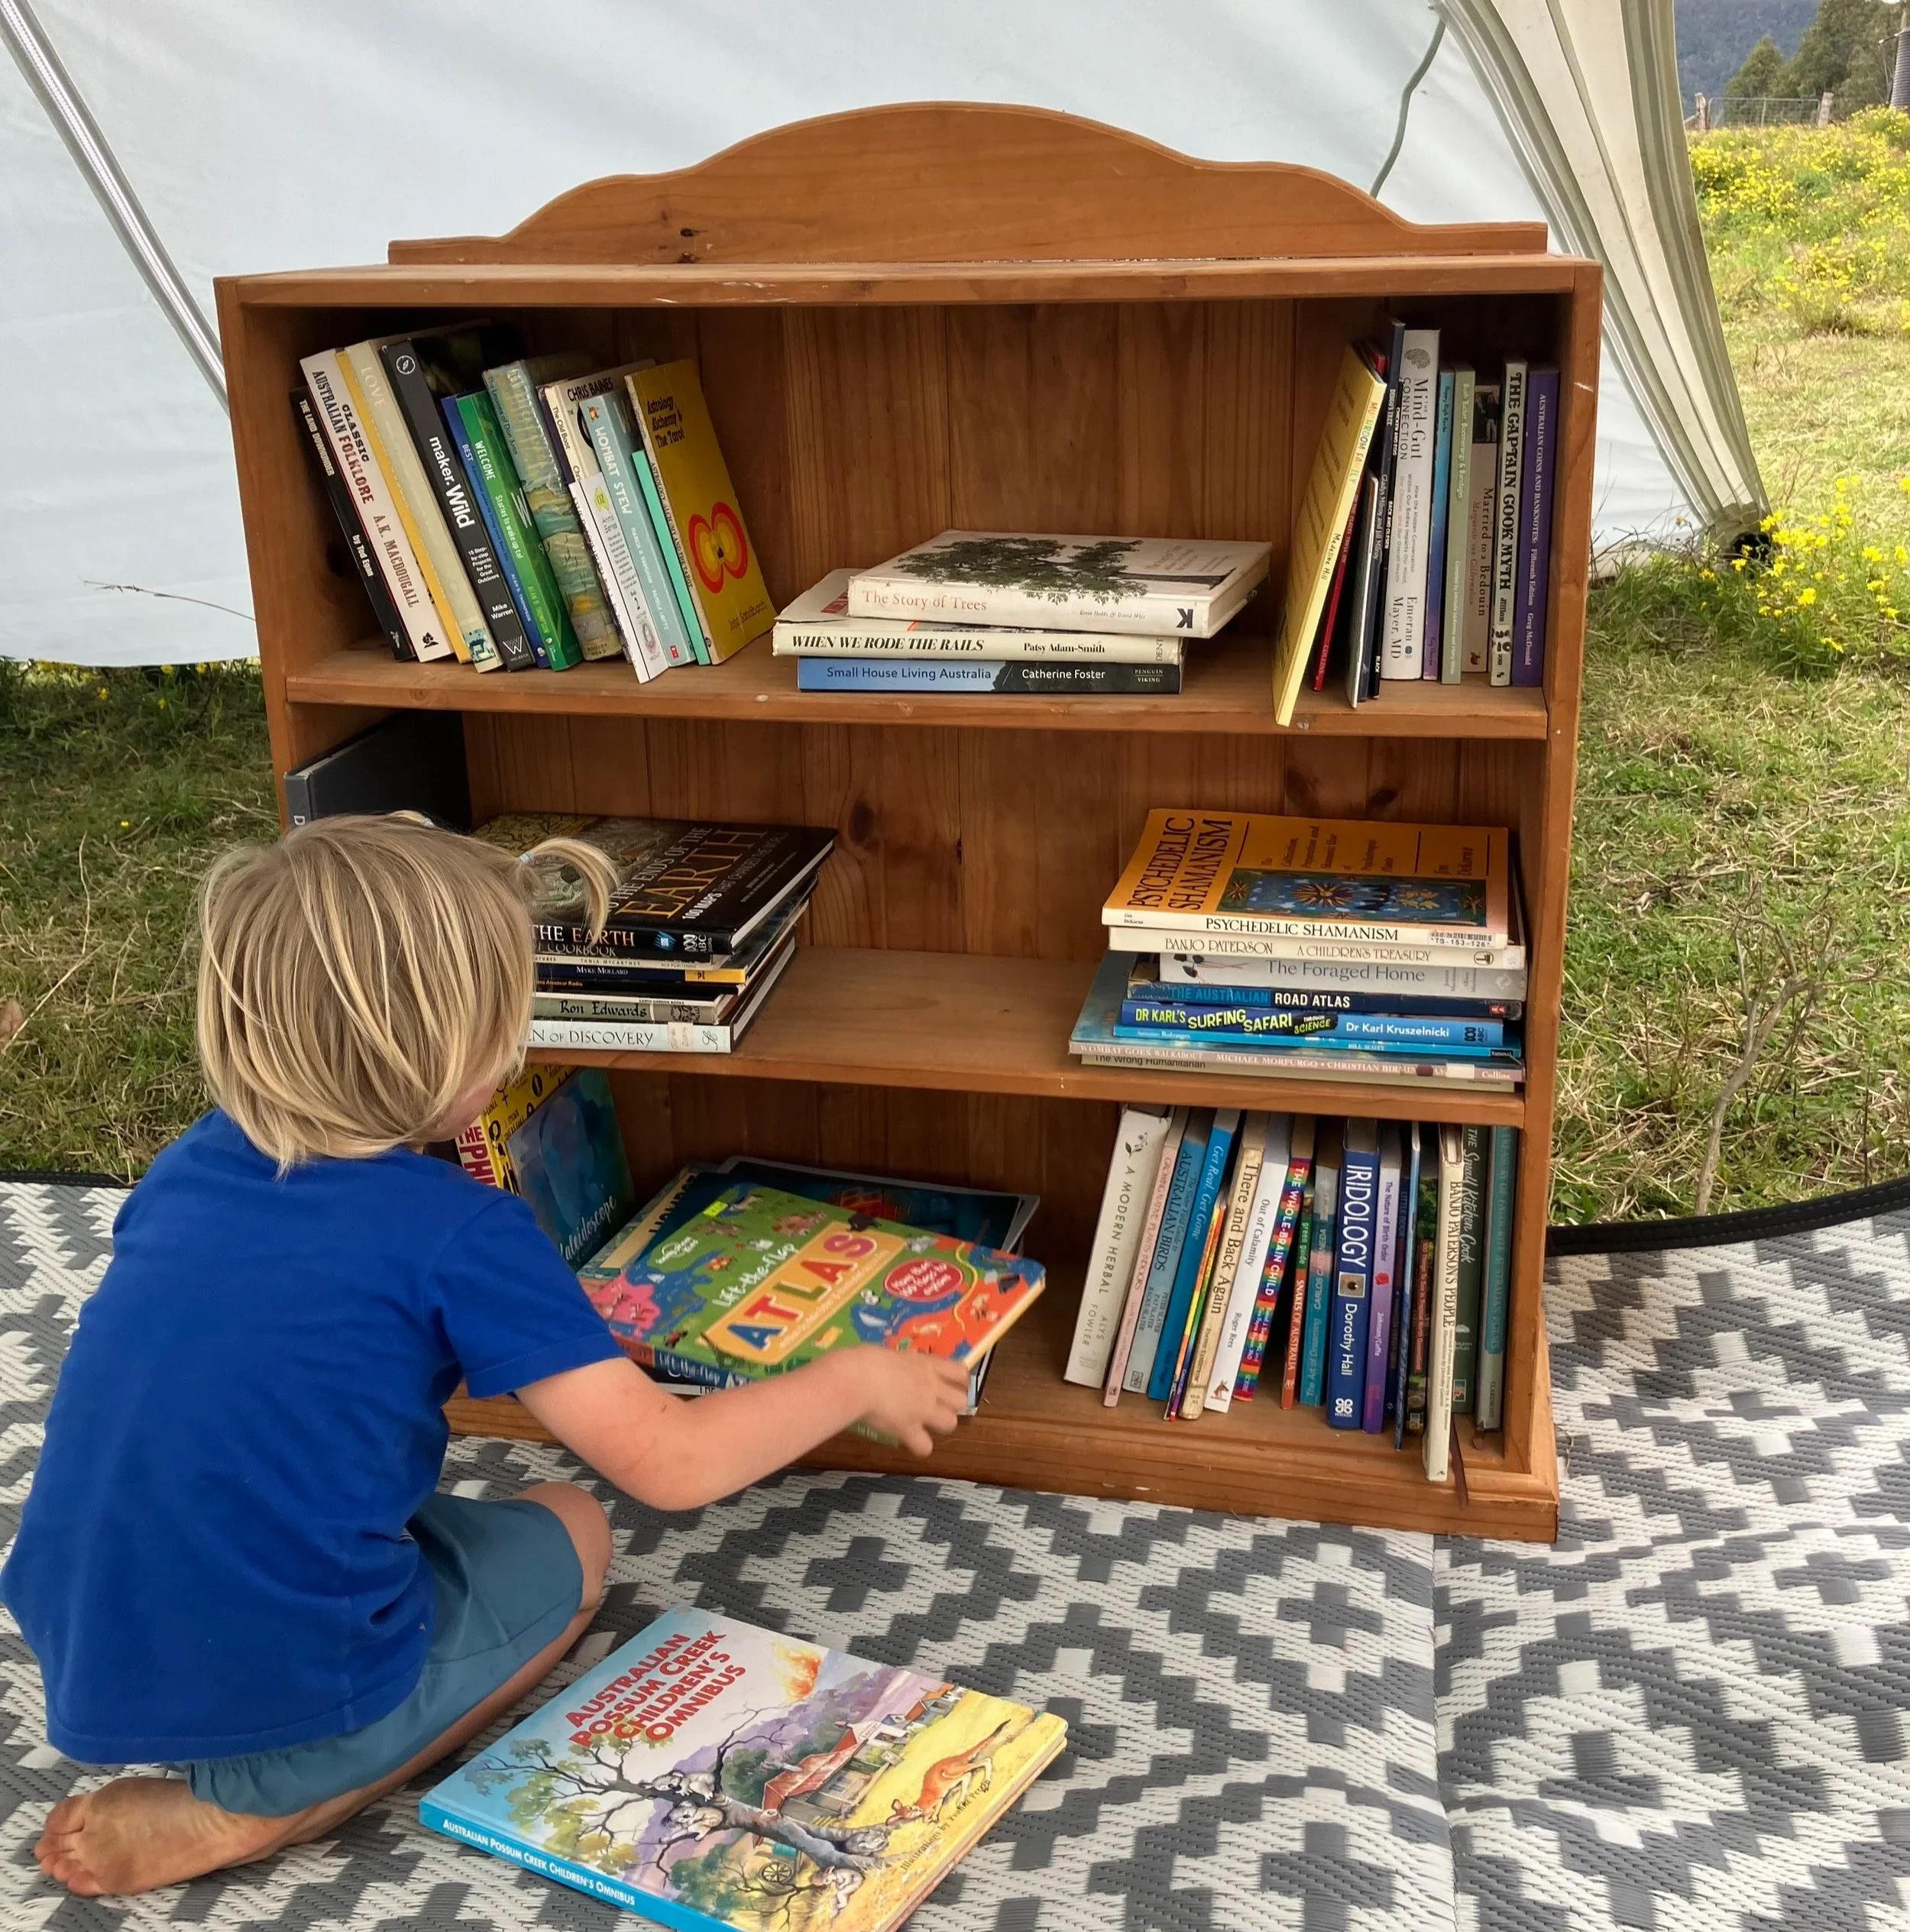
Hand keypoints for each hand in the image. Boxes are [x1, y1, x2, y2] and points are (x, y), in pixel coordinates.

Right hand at [851, 1348, 969, 1454]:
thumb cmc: (864, 1359)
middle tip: (935, 1405)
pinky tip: (908, 1440)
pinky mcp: (909, 1429)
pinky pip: (925, 1447)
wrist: (856, 1378)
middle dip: (951, 1404)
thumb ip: (901, 1364)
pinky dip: (918, 1446)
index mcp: (926, 1364)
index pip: (959, 1371)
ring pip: (951, 1423)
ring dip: (939, 1424)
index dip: (959, 1381)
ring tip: (924, 1423)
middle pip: (962, 1400)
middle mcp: (931, 1387)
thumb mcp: (889, 1354)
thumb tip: (895, 1369)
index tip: (948, 1384)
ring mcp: (923, 1409)